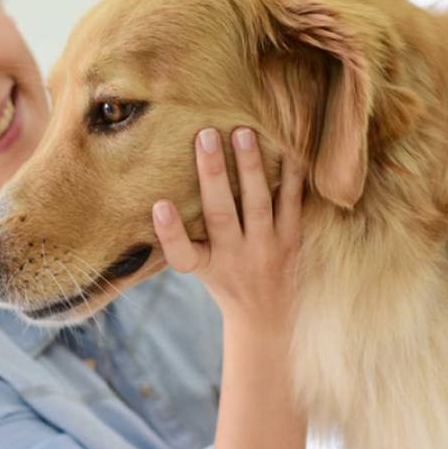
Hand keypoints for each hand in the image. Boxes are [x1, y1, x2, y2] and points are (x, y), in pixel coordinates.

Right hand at [151, 126, 304, 334]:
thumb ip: (183, 235)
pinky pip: (292, 204)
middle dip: (212, 174)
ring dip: (251, 167)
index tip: (159, 205)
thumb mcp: (199, 266)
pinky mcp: (291, 240)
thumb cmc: (222, 280)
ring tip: (243, 132)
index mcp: (204, 266)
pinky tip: (287, 146)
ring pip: (259, 205)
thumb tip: (155, 186)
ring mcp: (266, 249)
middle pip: (221, 215)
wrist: (267, 316)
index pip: (181, 254)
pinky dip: (290, 175)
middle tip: (205, 135)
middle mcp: (234, 258)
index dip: (169, 231)